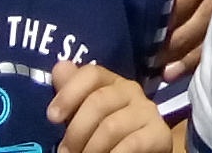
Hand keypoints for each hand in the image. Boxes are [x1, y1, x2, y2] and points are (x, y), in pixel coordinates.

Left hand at [48, 59, 170, 152]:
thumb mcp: (85, 116)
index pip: (91, 74)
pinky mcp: (159, 134)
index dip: (69, 93)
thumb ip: (72, 94)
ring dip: (91, 149)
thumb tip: (59, 67)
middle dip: (76, 131)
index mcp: (111, 82)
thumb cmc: (107, 135)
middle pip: (98, 101)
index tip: (52, 117)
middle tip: (65, 152)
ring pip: (111, 126)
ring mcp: (147, 111)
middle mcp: (131, 90)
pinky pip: (132, 144)